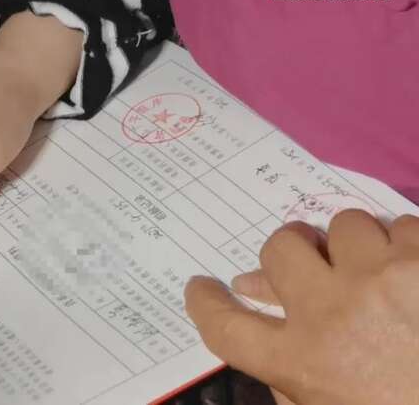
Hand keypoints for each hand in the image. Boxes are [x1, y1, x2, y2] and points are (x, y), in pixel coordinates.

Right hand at [185, 210, 418, 404]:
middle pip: (278, 250)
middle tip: (311, 267)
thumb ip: (289, 376)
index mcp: (301, 363)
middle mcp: (330, 312)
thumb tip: (262, 308)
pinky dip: (406, 245)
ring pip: (342, 224)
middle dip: (289, 254)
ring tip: (378, 271)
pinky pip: (402, 224)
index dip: (206, 301)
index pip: (225, 325)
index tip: (204, 287)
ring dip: (353, 246)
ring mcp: (383, 279)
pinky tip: (417, 273)